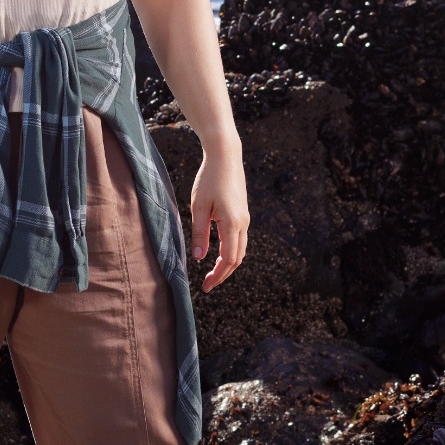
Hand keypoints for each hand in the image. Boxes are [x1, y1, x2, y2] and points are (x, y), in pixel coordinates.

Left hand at [187, 159, 253, 289]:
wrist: (226, 157)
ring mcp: (245, 219)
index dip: (217, 276)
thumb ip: (200, 233)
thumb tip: (199, 258)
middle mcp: (243, 223)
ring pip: (240, 250)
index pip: (228, 259)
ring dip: (227, 264)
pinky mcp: (243, 214)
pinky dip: (230, 252)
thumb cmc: (209, 179)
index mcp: (232, 223)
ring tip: (211, 273)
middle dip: (222, 274)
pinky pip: (239, 239)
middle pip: (237, 258)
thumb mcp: (198, 207)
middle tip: (207, 285)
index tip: (205, 287)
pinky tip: (217, 254)